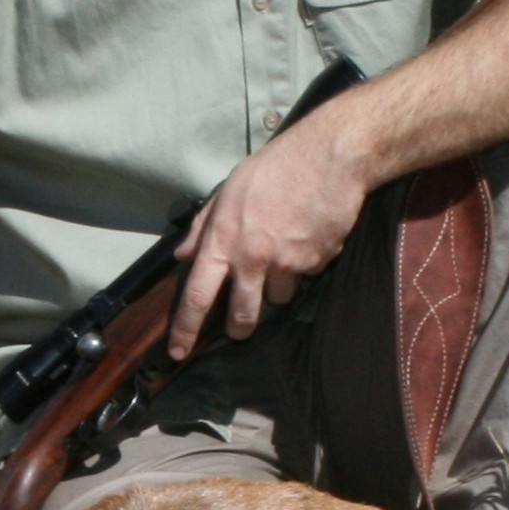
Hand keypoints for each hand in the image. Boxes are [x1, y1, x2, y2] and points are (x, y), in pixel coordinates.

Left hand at [169, 113, 367, 359]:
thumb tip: (184, 255)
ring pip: (278, 297)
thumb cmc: (276, 167)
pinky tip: (308, 237)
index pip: (197, 295)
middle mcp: (251, 257)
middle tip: (240, 328)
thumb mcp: (228, 190)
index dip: (186, 329)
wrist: (330, 158)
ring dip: (279, 285)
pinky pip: (306, 277)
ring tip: (285, 252)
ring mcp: (286, 264)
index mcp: (223, 239)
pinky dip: (305, 265)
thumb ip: (204, 226)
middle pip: (242, 314)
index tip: (178, 351)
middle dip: (241, 327)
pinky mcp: (316, 264)